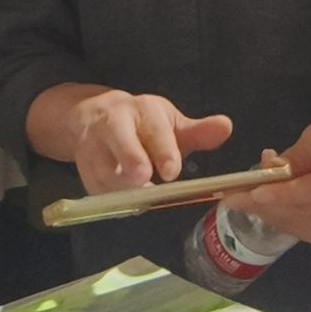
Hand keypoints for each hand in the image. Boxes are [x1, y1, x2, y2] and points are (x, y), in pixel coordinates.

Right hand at [68, 91, 232, 193]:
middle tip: (144, 180)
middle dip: (131, 160)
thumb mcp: (168, 122)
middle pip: (120, 140)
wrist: (90, 116)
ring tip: (140, 197)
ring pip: (103, 168)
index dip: (163, 149)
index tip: (173, 170)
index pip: (153, 128)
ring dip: (121, 186)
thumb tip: (226, 127)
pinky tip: (127, 202)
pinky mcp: (84, 169)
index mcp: (141, 110)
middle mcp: (114, 123)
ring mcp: (94, 145)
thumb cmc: (140, 123)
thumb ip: (198, 131)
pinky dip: (111, 197)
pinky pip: (96, 188)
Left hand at [223, 121, 310, 252]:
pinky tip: (267, 202)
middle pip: (298, 210)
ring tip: (245, 193)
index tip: (255, 193)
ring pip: (292, 223)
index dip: (284, 194)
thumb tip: (270, 167)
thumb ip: (299, 152)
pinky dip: (277, 216)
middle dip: (261, 201)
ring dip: (265, 209)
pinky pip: (294, 230)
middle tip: (229, 193)